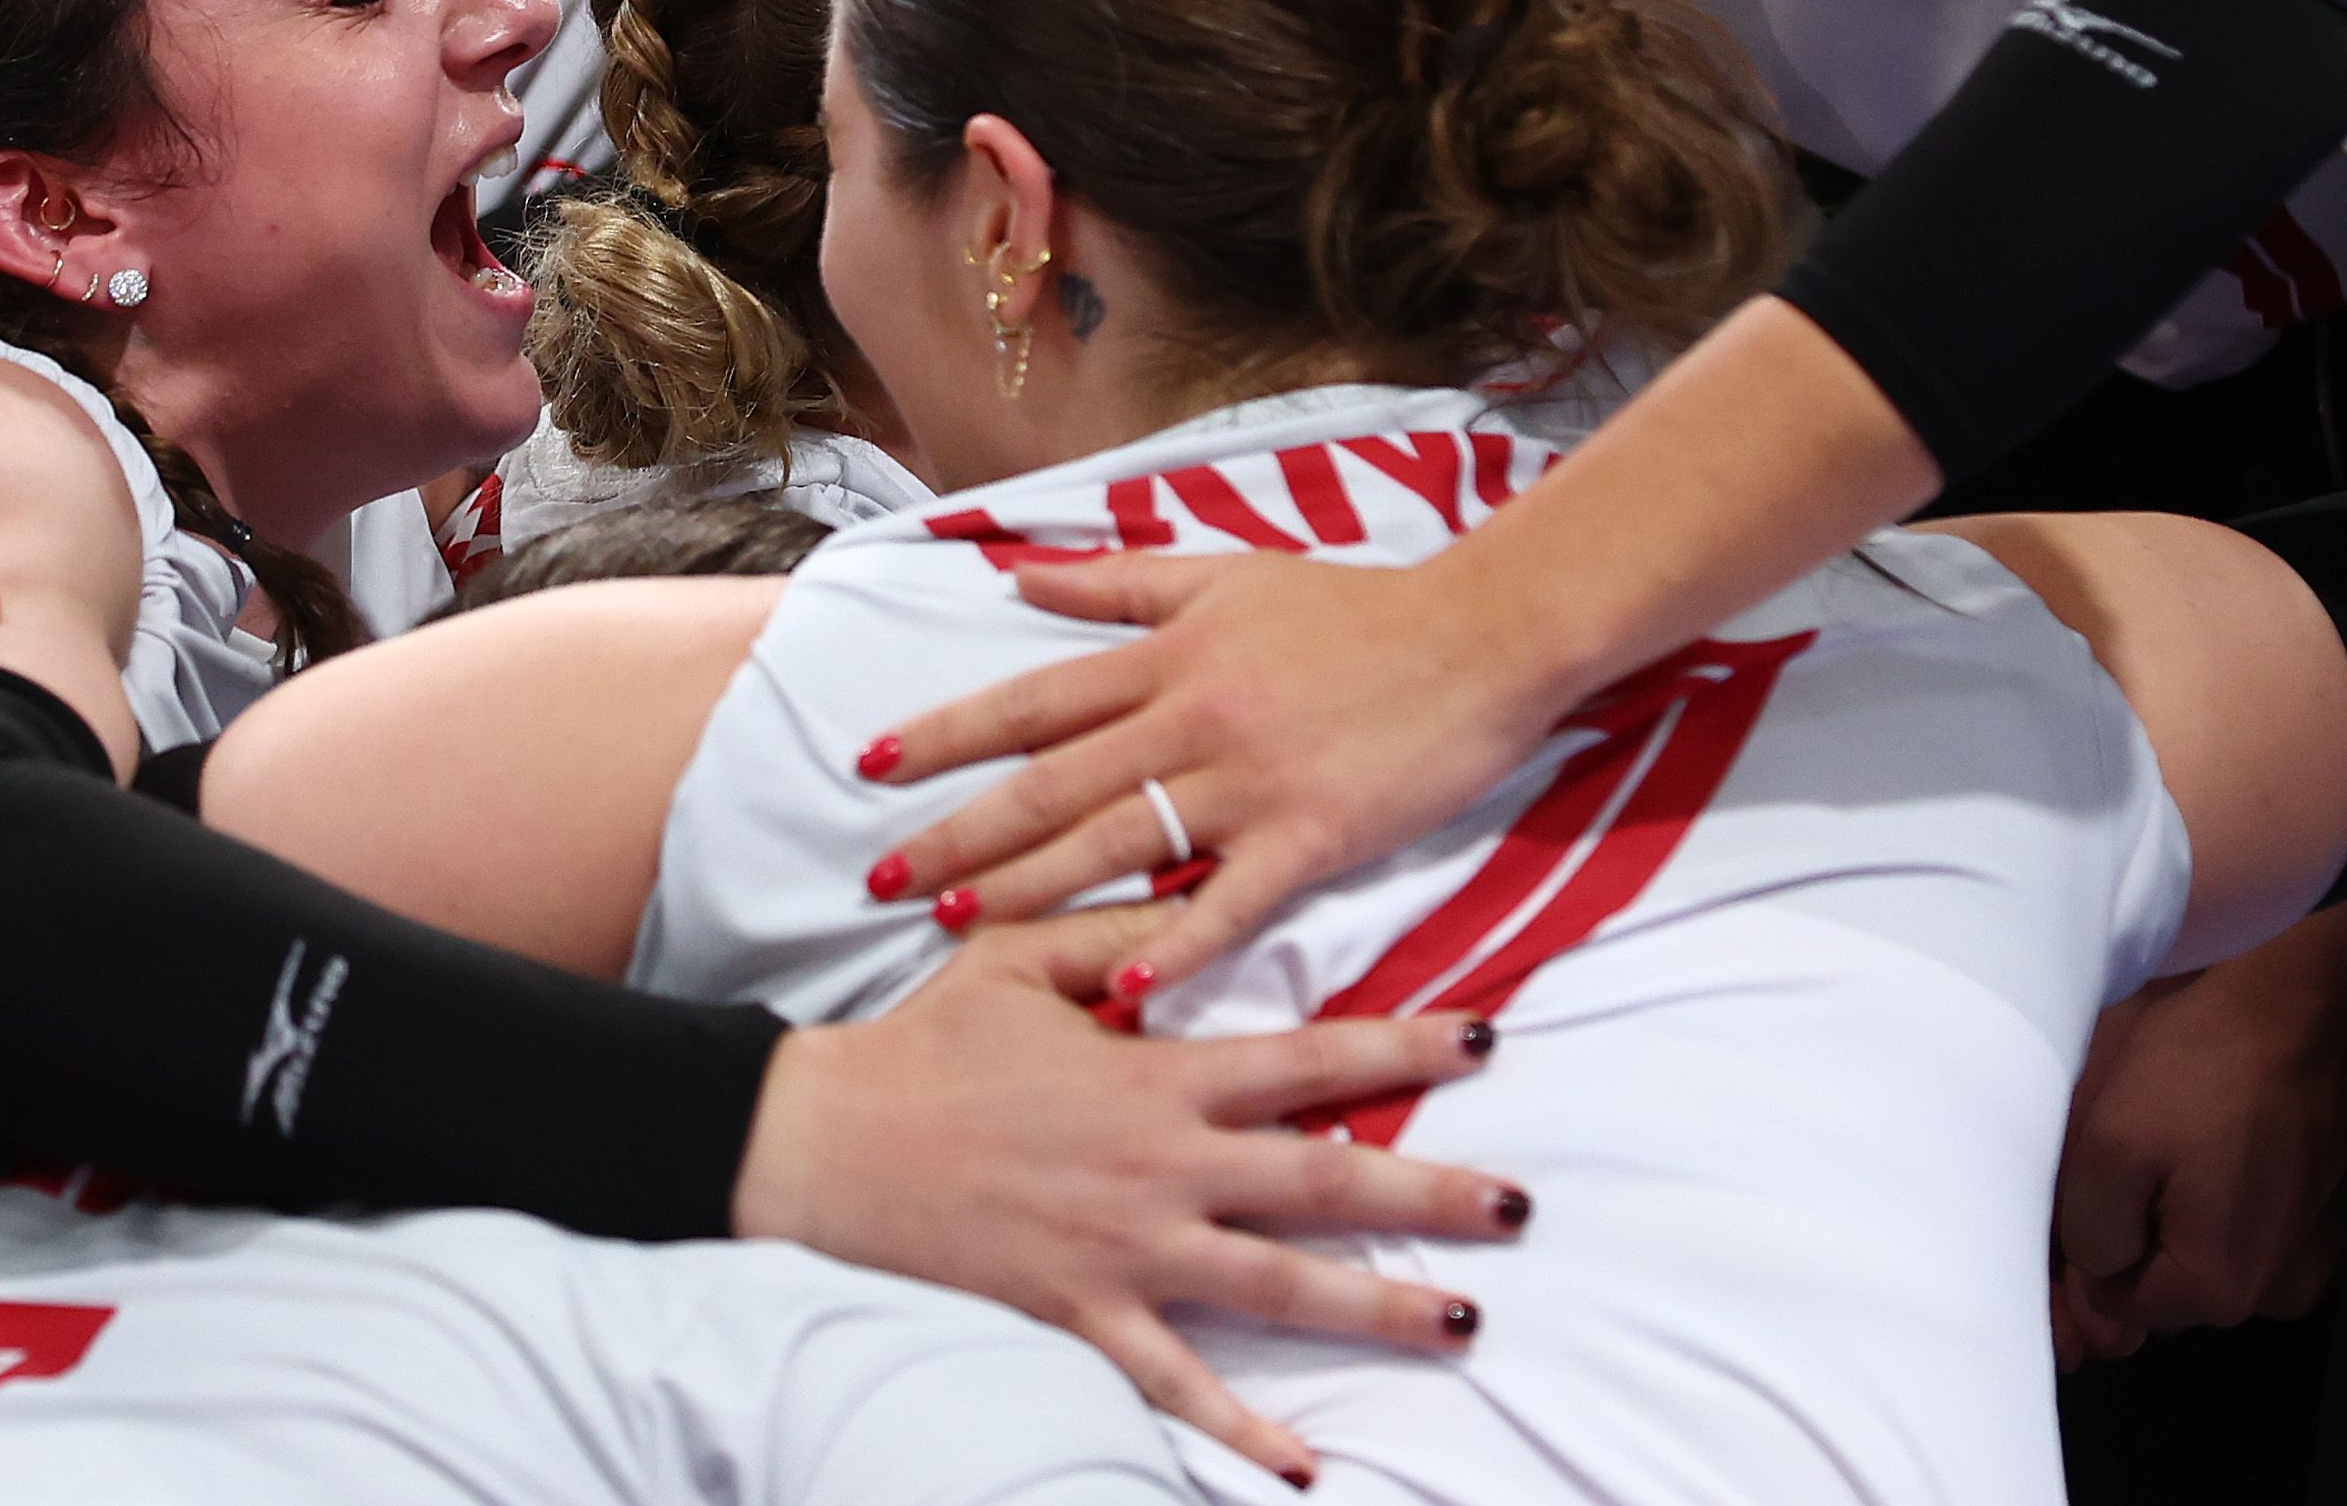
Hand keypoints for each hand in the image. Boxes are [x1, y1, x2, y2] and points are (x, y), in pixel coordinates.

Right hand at [735, 934, 1524, 1487]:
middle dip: (1431, 1192)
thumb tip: (1192, 897)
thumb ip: (1111, 930)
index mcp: (1152, 1073)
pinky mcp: (1082, 1314)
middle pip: (1321, 1181)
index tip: (1487, 1040)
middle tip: (1521, 1206)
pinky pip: (1175, 1385)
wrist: (825, 1140)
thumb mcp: (1015, 958)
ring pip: (1275, 1286)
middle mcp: (1160, 1166)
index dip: (1401, 1045)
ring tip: (1463, 1324)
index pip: (1306, 1059)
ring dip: (1375, 1308)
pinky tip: (1304, 1467)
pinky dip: (1240, 1431)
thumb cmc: (923, 1042)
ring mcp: (1126, 1250)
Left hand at [859, 548, 1566, 1001]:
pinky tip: (1121, 995)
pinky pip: (1231, 903)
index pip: (1030, 700)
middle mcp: (1190, 719)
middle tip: (882, 876)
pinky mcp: (1314, 837)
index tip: (869, 764)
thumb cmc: (1352, 607)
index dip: (944, 733)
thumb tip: (1015, 577)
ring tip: (956, 926)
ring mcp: (1250, 783)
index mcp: (1166, 656)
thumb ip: (1117, 581)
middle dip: (960, 832)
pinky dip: (1175, 948)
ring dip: (1031, 891)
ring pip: (1117, 845)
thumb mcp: (1226, 574)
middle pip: (1051, 783)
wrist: (1480, 636)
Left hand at [2049, 891, 2346, 1358]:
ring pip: (2202, 1256)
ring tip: (2154, 1143)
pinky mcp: (2325, 1217)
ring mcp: (2306, 1258)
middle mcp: (2274, 1295)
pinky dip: (2213, 1197)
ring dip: (2168, 1217)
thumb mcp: (2111, 1147)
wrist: (2304, 1006)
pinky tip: (2200, 1142)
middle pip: (2165, 1288)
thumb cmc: (2203, 1068)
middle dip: (2125, 1239)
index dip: (2078, 1258)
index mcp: (2220, 1291)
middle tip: (2103, 1164)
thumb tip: (2097, 1275)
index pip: (2115, 1310)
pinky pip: (2245, 1228)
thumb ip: (2091, 1234)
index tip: (2067, 1200)